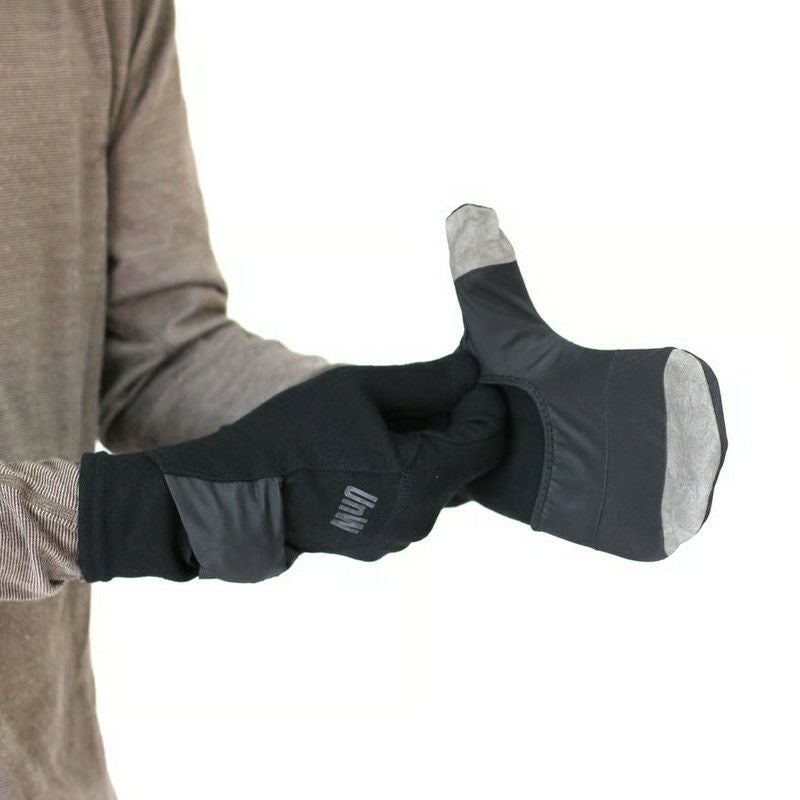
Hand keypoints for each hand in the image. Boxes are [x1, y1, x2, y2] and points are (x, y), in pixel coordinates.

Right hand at [78, 350, 506, 581]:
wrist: (232, 494)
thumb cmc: (289, 434)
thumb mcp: (355, 390)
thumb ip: (422, 381)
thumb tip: (472, 368)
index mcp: (417, 482)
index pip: (487, 438)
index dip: (486, 400)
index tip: (470, 373)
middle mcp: (417, 520)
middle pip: (469, 464)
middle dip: (461, 423)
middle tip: (437, 386)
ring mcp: (397, 538)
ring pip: (442, 483)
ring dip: (435, 447)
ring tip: (400, 415)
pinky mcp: (378, 544)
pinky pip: (415, 501)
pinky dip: (412, 471)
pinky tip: (381, 446)